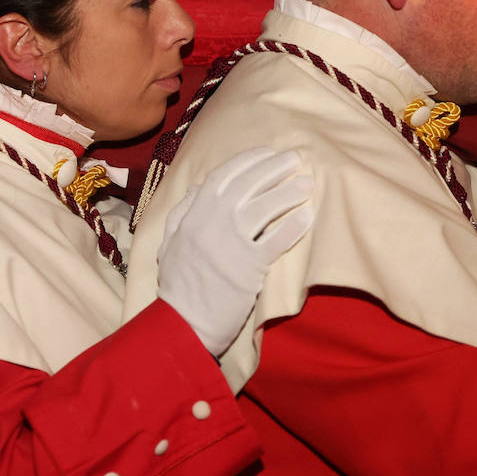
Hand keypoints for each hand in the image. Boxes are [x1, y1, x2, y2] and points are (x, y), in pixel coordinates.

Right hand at [156, 147, 311, 356]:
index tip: (267, 153)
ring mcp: (231, 242)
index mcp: (192, 214)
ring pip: (266, 207)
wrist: (184, 323)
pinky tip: (307, 216)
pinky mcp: (250, 266)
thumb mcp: (169, 243)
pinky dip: (293, 226)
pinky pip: (277, 239)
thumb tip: (198, 188)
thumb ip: (181, 213)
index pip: (223, 176)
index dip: (247, 161)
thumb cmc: (177, 286)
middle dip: (273, 167)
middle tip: (295, 158)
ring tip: (305, 184)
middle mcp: (212, 221)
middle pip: (249, 184)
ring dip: (288, 192)